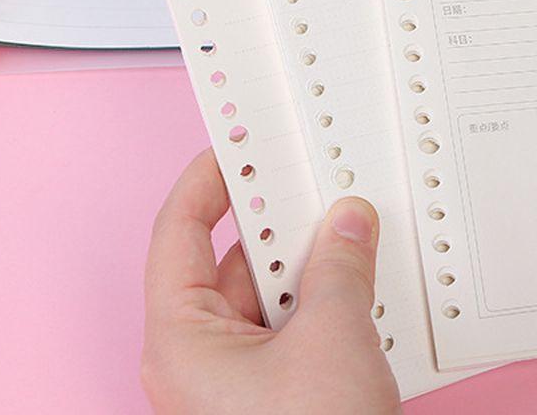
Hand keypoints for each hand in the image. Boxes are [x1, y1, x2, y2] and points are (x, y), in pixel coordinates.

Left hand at [141, 149, 400, 413]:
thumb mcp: (332, 336)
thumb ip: (339, 266)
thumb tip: (348, 223)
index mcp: (181, 342)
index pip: (179, 234)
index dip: (207, 181)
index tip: (236, 147)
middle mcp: (198, 363)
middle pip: (232, 265)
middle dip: (281, 230)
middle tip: (316, 191)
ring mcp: (233, 384)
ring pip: (267, 300)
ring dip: (311, 274)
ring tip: (349, 243)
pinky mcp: (270, 399)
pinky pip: (289, 333)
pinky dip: (321, 308)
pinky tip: (357, 290)